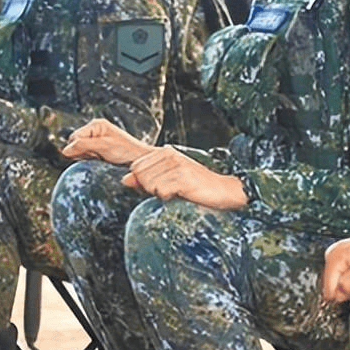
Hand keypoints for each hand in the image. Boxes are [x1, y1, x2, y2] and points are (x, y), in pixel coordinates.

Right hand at [62, 118, 154, 164]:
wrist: (141, 162)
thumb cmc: (127, 151)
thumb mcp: (104, 146)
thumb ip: (84, 145)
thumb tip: (65, 150)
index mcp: (96, 125)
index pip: (74, 137)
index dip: (78, 148)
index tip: (92, 153)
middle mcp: (95, 132)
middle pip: (75, 145)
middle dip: (83, 153)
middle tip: (98, 157)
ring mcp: (97, 143)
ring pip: (80, 153)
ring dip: (87, 159)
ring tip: (102, 159)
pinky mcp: (100, 152)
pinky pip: (87, 158)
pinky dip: (91, 162)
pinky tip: (101, 163)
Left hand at [123, 146, 247, 209]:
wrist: (224, 191)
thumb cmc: (195, 188)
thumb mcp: (167, 182)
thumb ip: (145, 180)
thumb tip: (124, 180)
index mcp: (164, 151)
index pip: (135, 168)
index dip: (143, 182)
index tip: (162, 186)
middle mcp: (169, 153)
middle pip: (139, 176)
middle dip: (150, 188)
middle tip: (171, 190)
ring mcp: (176, 163)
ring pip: (148, 184)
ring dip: (160, 194)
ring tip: (178, 192)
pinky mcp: (182, 176)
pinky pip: (160, 191)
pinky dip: (168, 198)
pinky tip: (182, 194)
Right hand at [322, 228, 349, 302]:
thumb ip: (348, 284)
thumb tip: (336, 296)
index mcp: (334, 257)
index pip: (329, 291)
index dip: (346, 295)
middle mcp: (333, 255)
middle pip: (334, 288)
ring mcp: (339, 257)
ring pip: (341, 285)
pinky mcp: (347, 260)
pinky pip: (347, 279)